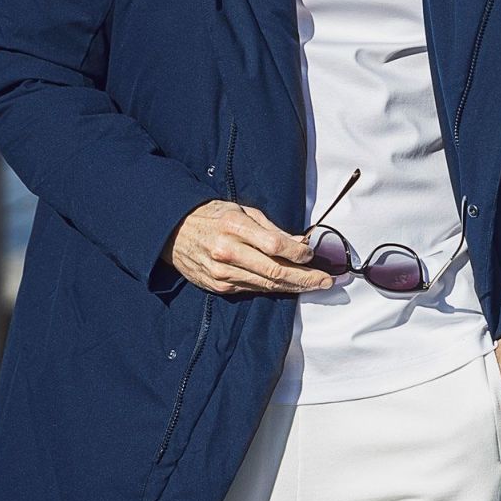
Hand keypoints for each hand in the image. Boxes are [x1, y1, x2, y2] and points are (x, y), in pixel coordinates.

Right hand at [161, 200, 334, 294]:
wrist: (173, 232)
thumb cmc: (211, 216)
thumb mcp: (241, 210)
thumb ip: (270, 228)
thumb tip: (299, 242)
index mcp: (234, 226)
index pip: (275, 245)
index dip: (297, 253)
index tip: (312, 256)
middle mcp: (228, 252)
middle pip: (275, 271)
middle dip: (305, 278)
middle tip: (326, 281)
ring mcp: (222, 272)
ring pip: (266, 285)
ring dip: (293, 287)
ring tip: (314, 285)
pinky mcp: (219, 286)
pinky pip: (252, 289)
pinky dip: (272, 289)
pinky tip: (287, 287)